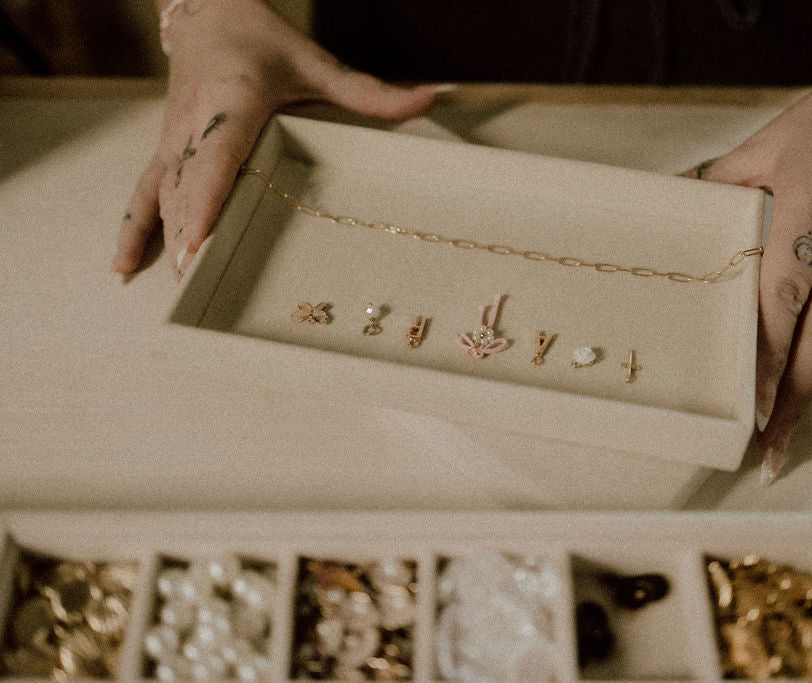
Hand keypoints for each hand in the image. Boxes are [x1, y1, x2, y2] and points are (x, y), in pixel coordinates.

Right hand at [111, 0, 442, 281]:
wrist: (209, 11)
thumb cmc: (264, 40)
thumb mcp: (319, 64)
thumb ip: (373, 91)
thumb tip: (434, 97)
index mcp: (231, 103)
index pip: (216, 159)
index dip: (204, 203)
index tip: (199, 245)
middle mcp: (194, 124)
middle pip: (188, 189)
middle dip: (190, 238)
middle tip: (200, 286)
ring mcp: (173, 139)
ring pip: (164, 196)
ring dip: (168, 242)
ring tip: (179, 289)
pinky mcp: (164, 148)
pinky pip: (142, 193)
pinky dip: (132, 230)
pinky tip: (122, 268)